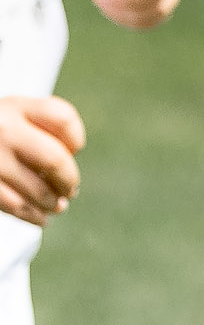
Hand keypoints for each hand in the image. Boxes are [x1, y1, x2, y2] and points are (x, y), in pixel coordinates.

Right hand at [0, 94, 85, 227]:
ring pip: (38, 188)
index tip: (73, 150)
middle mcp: (2, 130)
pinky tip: (40, 218)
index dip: (75, 137)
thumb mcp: (8, 115)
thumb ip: (37, 125)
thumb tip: (71, 155)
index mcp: (12, 106)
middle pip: (55, 159)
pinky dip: (33, 215)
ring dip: (53, 202)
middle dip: (68, 179)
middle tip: (70, 190)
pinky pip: (15, 205)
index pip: (61, 117)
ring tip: (57, 206)